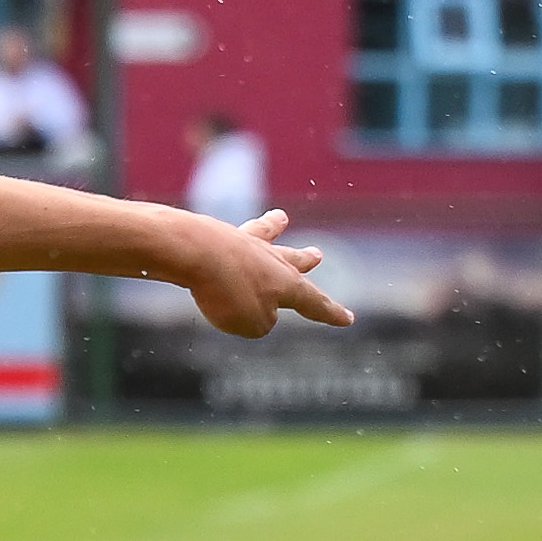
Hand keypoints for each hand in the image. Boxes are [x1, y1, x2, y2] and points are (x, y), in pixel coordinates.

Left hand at [167, 206, 351, 338]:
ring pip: (263, 235)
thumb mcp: (250, 322)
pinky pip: (225, 234)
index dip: (331, 313)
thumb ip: (260, 320)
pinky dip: (228, 233)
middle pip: (292, 261)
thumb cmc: (226, 291)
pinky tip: (219, 229)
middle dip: (304, 261)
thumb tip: (256, 308)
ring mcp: (244, 243)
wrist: (193, 251)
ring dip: (273, 229)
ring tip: (280, 218)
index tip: (348, 319)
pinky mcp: (213, 234)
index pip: (315, 303)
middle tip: (316, 254)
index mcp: (288, 285)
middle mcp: (272, 260)